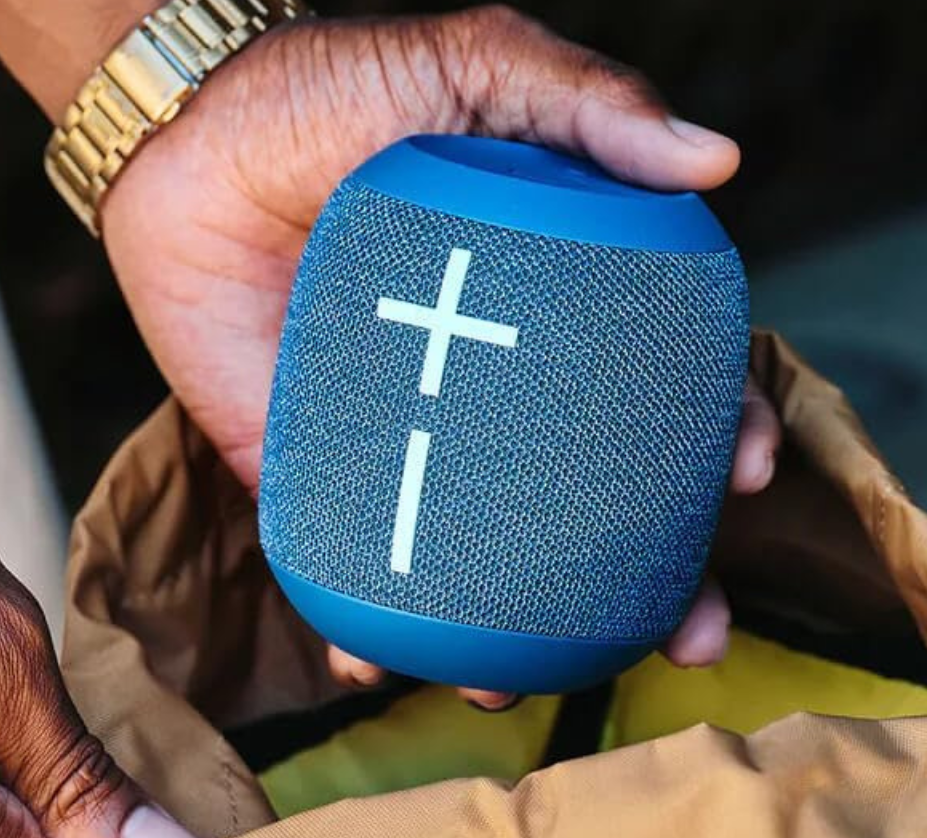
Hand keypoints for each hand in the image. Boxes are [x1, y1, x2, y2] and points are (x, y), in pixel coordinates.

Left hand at [101, 6, 782, 706]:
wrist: (183, 132)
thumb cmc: (331, 88)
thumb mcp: (472, 66)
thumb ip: (583, 101)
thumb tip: (716, 161)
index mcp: (545, 302)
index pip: (655, 385)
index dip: (712, 436)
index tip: (744, 477)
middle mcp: (487, 385)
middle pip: (588, 500)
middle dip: (648, 584)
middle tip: (688, 634)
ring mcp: (400, 434)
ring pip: (478, 557)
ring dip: (516, 635)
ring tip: (523, 681)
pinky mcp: (307, 468)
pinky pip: (345, 558)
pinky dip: (362, 627)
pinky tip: (380, 668)